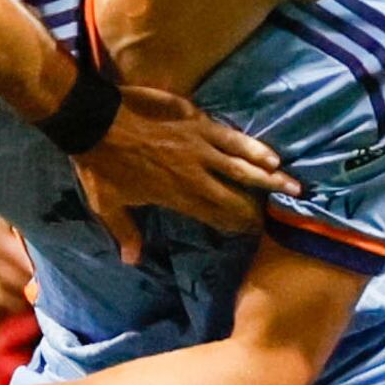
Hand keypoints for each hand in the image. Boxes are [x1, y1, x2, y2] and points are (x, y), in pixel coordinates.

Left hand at [72, 85, 290, 260]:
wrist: (93, 123)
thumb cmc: (99, 167)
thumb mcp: (108, 206)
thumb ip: (126, 232)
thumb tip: (132, 262)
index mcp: (176, 196)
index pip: (214, 214)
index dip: (234, 223)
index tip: (253, 230)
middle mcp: (194, 174)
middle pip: (235, 193)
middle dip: (261, 203)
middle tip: (288, 209)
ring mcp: (197, 147)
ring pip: (240, 164)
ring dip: (267, 175)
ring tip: (291, 182)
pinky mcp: (195, 123)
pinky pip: (229, 135)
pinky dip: (251, 145)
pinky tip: (269, 153)